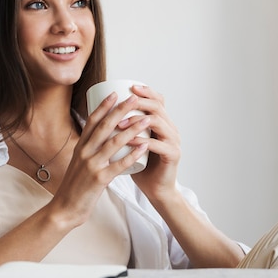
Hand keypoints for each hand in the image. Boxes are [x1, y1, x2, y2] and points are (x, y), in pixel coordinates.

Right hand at [49, 91, 149, 224]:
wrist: (64, 209)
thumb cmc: (75, 187)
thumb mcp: (78, 163)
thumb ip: (89, 151)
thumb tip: (102, 139)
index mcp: (79, 147)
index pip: (92, 121)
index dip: (104, 106)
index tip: (115, 93)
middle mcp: (84, 152)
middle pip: (105, 126)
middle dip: (121, 110)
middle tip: (134, 99)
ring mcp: (91, 165)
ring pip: (114, 142)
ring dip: (132, 129)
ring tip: (146, 120)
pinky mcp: (99, 179)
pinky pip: (119, 165)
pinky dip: (133, 154)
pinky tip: (144, 146)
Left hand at [122, 85, 180, 199]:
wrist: (156, 190)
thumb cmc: (140, 166)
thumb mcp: (133, 143)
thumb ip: (126, 129)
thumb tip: (104, 112)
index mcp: (163, 123)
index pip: (157, 100)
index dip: (146, 92)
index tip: (129, 87)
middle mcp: (171, 129)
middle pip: (157, 107)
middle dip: (139, 102)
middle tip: (122, 102)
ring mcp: (174, 141)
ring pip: (157, 123)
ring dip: (137, 121)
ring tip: (120, 123)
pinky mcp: (173, 155)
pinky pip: (157, 144)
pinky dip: (142, 141)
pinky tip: (129, 140)